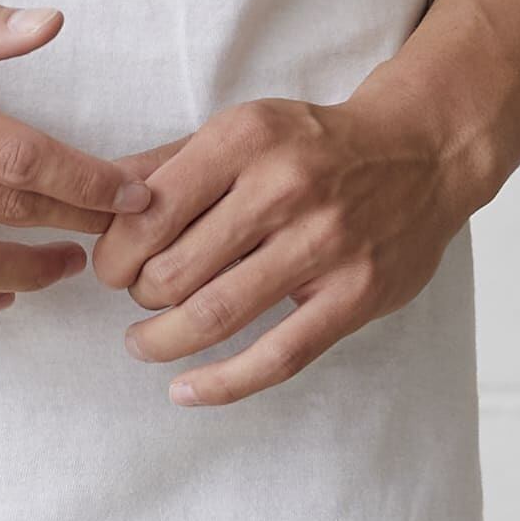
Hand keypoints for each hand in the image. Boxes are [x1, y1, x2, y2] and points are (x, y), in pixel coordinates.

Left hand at [98, 90, 472, 404]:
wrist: (424, 153)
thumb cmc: (316, 146)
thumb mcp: (242, 129)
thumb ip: (169, 164)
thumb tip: (95, 199)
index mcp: (246, 140)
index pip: (150, 212)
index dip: (115, 253)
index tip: (111, 266)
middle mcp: (284, 188)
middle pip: (175, 269)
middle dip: (138, 295)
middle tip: (136, 299)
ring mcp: (325, 244)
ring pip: (216, 314)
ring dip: (163, 340)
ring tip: (144, 343)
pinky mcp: (355, 295)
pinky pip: (277, 356)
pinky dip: (222, 383)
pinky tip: (186, 390)